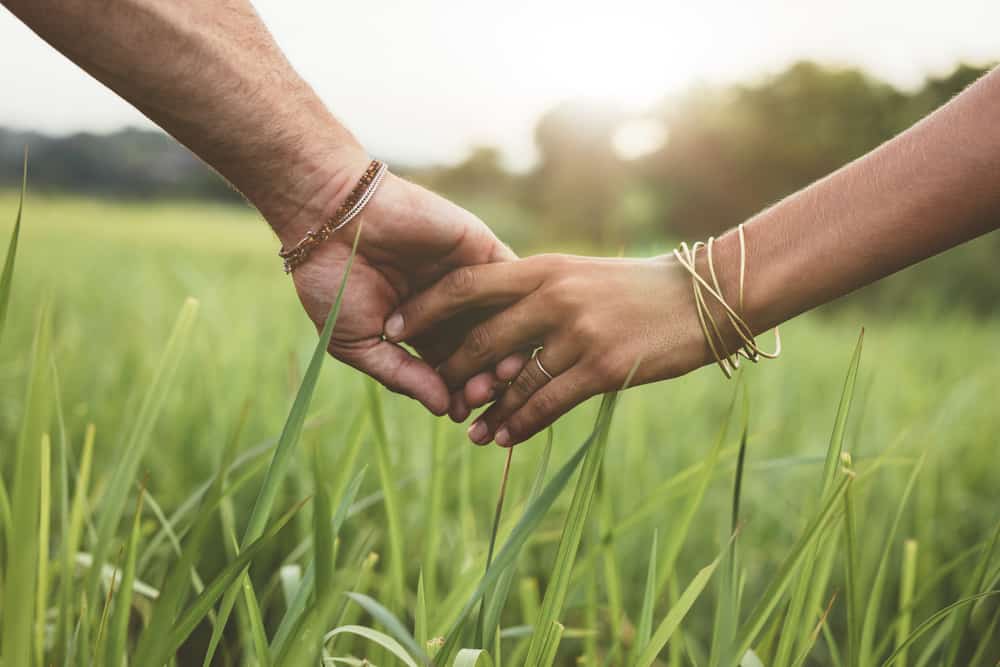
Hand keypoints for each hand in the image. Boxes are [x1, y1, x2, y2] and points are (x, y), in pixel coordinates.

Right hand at [275, 150, 524, 415]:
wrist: (330, 218)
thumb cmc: (333, 282)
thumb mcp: (359, 342)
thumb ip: (402, 376)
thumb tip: (443, 410)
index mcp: (420, 332)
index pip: (452, 371)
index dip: (458, 393)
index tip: (460, 413)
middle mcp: (449, 308)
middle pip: (482, 351)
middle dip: (484, 377)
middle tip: (482, 395)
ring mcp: (468, 278)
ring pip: (501, 321)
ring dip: (505, 349)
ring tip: (500, 373)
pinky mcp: (480, 249)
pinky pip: (510, 281)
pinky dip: (515, 307)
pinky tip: (513, 332)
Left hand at [385, 253, 728, 445]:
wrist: (702, 297)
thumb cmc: (636, 288)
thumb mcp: (579, 275)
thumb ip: (535, 291)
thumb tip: (491, 319)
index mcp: (542, 268)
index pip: (466, 285)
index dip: (425, 308)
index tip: (395, 327)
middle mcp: (553, 296)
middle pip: (481, 340)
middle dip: (452, 372)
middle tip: (436, 395)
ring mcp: (577, 333)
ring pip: (512, 380)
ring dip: (486, 410)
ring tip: (467, 431)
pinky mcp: (602, 367)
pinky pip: (547, 403)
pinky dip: (520, 424)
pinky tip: (505, 438)